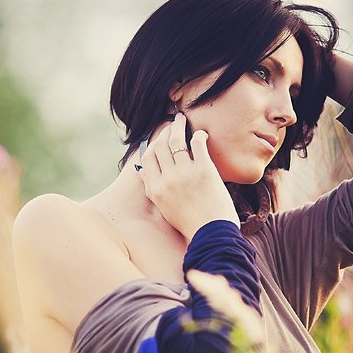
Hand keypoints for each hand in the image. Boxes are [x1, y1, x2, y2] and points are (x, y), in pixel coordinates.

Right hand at [137, 113, 239, 239]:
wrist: (212, 233)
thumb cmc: (190, 222)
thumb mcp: (164, 207)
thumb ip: (152, 188)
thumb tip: (141, 172)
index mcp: (156, 189)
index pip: (147, 157)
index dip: (153, 143)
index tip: (159, 137)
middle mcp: (167, 179)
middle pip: (160, 145)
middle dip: (165, 130)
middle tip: (172, 124)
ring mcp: (185, 173)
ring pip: (176, 141)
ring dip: (179, 126)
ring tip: (182, 120)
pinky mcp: (205, 170)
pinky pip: (198, 144)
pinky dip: (199, 135)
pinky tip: (202, 134)